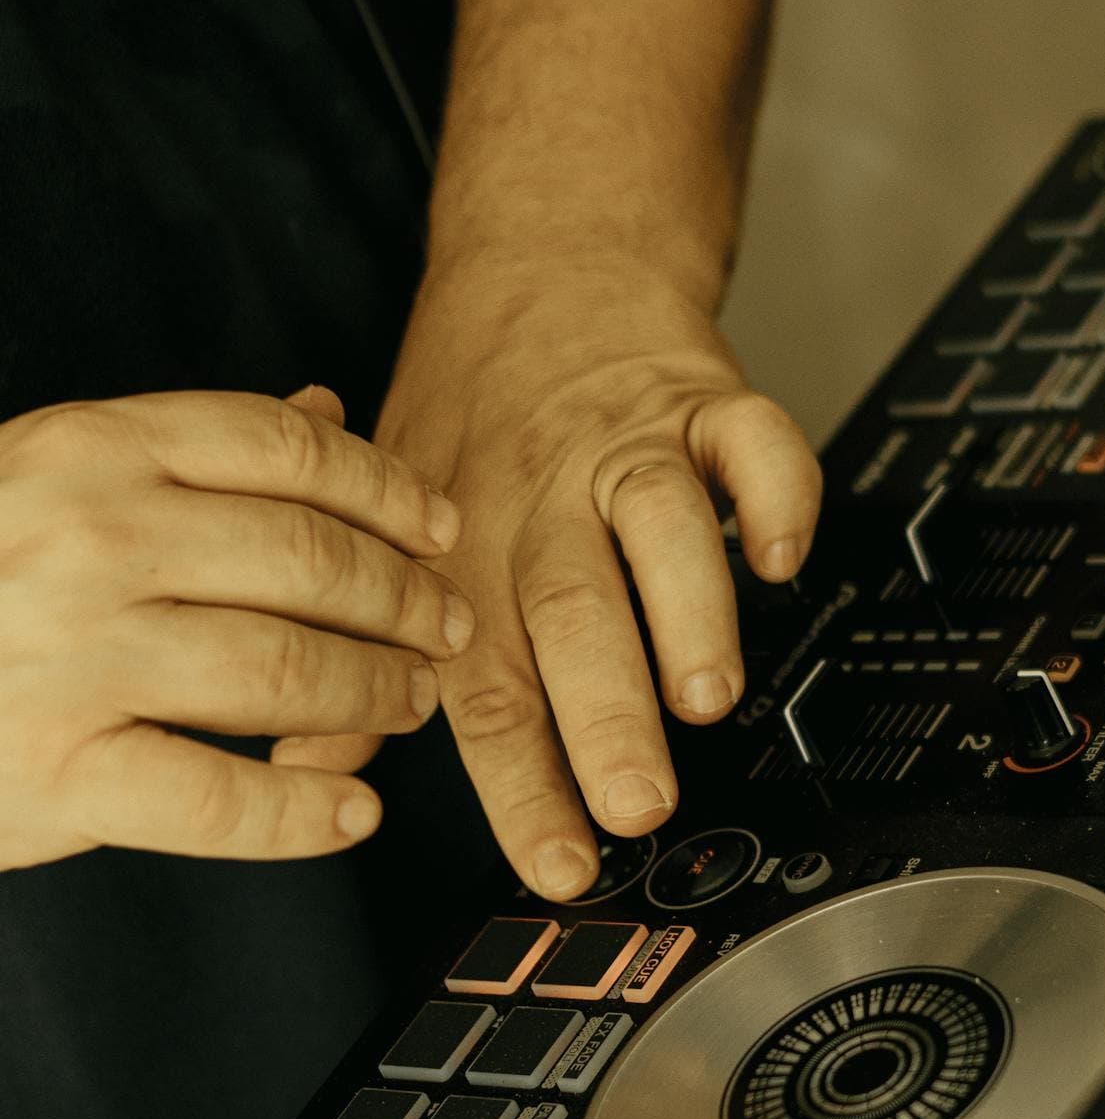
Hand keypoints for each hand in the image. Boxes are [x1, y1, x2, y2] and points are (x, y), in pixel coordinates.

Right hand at [0, 383, 474, 871]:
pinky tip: (352, 812)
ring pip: (283, 671)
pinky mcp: (58, 773)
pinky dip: (304, 813)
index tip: (439, 528)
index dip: (387, 490)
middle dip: (403, 599)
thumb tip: (324, 408)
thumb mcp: (51, 472)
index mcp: (87, 450)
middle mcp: (88, 541)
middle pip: (306, 559)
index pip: (283, 451)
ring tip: (409, 703)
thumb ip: (188, 446)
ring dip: (374, 692)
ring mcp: (74, 658)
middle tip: (446, 629)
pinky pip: (221, 799)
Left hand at [273, 272, 821, 898]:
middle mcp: (544, 498)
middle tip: (636, 799)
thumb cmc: (472, 408)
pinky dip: (778, 493)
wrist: (544, 254)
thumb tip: (308, 776)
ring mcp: (629, 444)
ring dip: (686, 609)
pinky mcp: (707, 396)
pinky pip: (756, 438)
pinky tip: (782, 555)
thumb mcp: (390, 521)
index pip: (486, 682)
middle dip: (604, 714)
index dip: (523, 784)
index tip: (563, 864)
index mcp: (465, 548)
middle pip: (570, 610)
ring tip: (705, 693)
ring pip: (659, 525)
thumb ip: (362, 656)